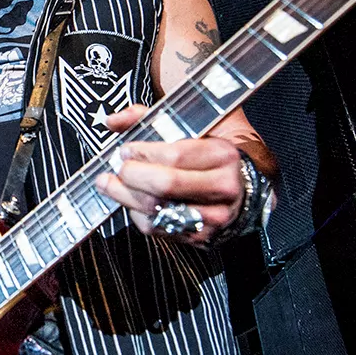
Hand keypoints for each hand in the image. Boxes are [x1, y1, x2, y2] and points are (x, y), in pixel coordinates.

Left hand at [96, 105, 244, 246]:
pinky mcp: (201, 236)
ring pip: (158, 210)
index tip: (126, 150)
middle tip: (116, 168)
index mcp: (223, 155)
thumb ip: (152, 118)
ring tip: (110, 184)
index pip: (176, 156)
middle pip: (166, 185)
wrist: (245, 188)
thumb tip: (114, 120)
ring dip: (126, 197)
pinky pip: (159, 229)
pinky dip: (138, 215)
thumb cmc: (214, 155)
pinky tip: (131, 201)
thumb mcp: (196, 126)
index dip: (144, 153)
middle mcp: (222, 187)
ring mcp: (213, 216)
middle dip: (132, 176)